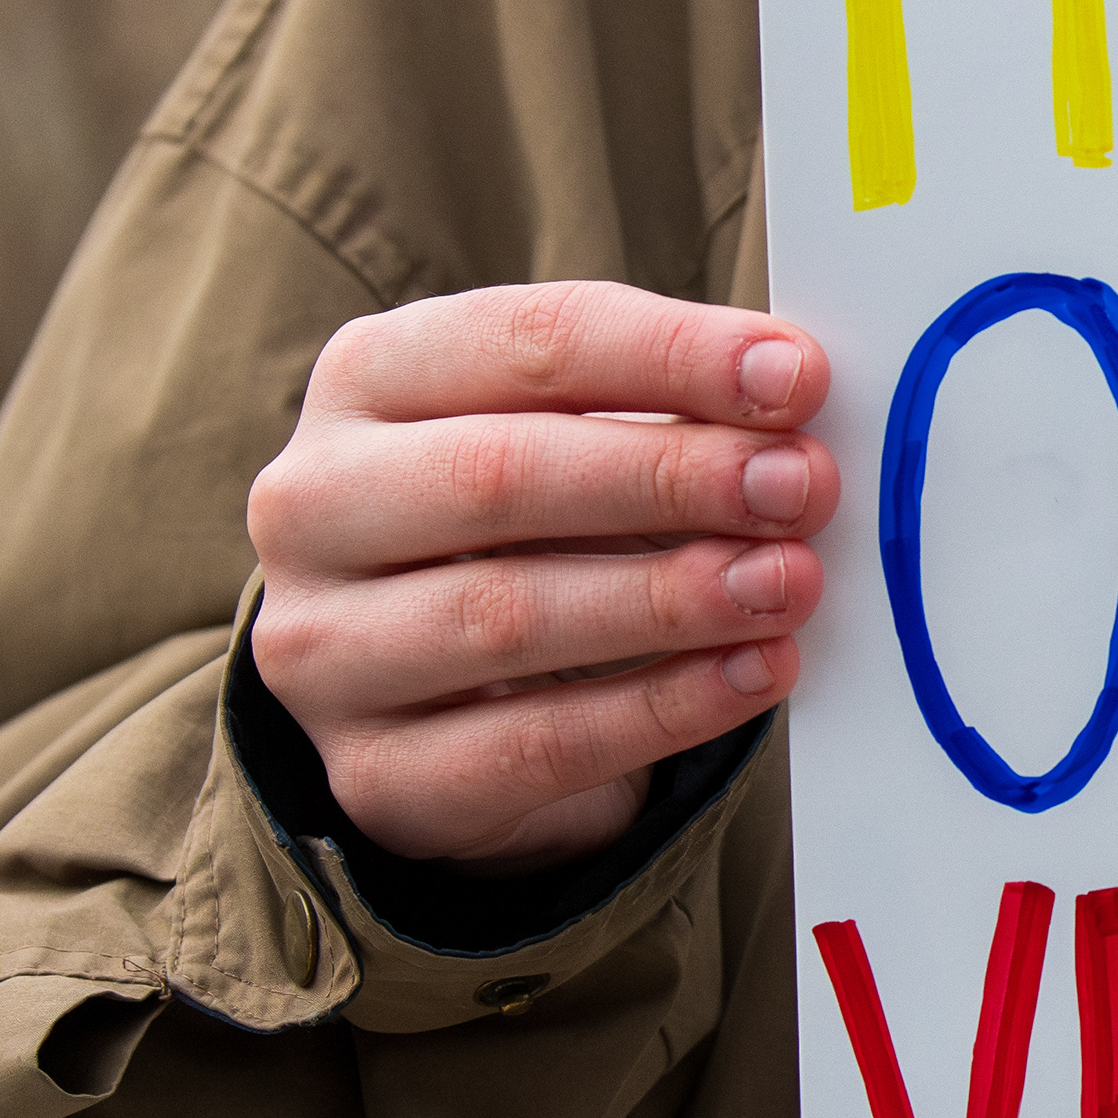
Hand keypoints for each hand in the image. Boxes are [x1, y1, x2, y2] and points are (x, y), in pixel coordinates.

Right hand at [247, 283, 837, 870]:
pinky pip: (533, 746)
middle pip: (500, 475)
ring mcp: (326, 648)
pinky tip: (755, 674)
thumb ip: (666, 411)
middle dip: (672, 476)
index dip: (670, 355)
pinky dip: (661, 709)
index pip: (525, 343)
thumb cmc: (524, 529)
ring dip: (671, 596)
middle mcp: (316, 505)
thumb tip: (795, 395)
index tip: (795, 375)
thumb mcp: (574, 437)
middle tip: (801, 485)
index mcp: (367, 378)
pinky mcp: (376, 774)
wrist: (434, 699)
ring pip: (506, 616)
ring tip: (789, 583)